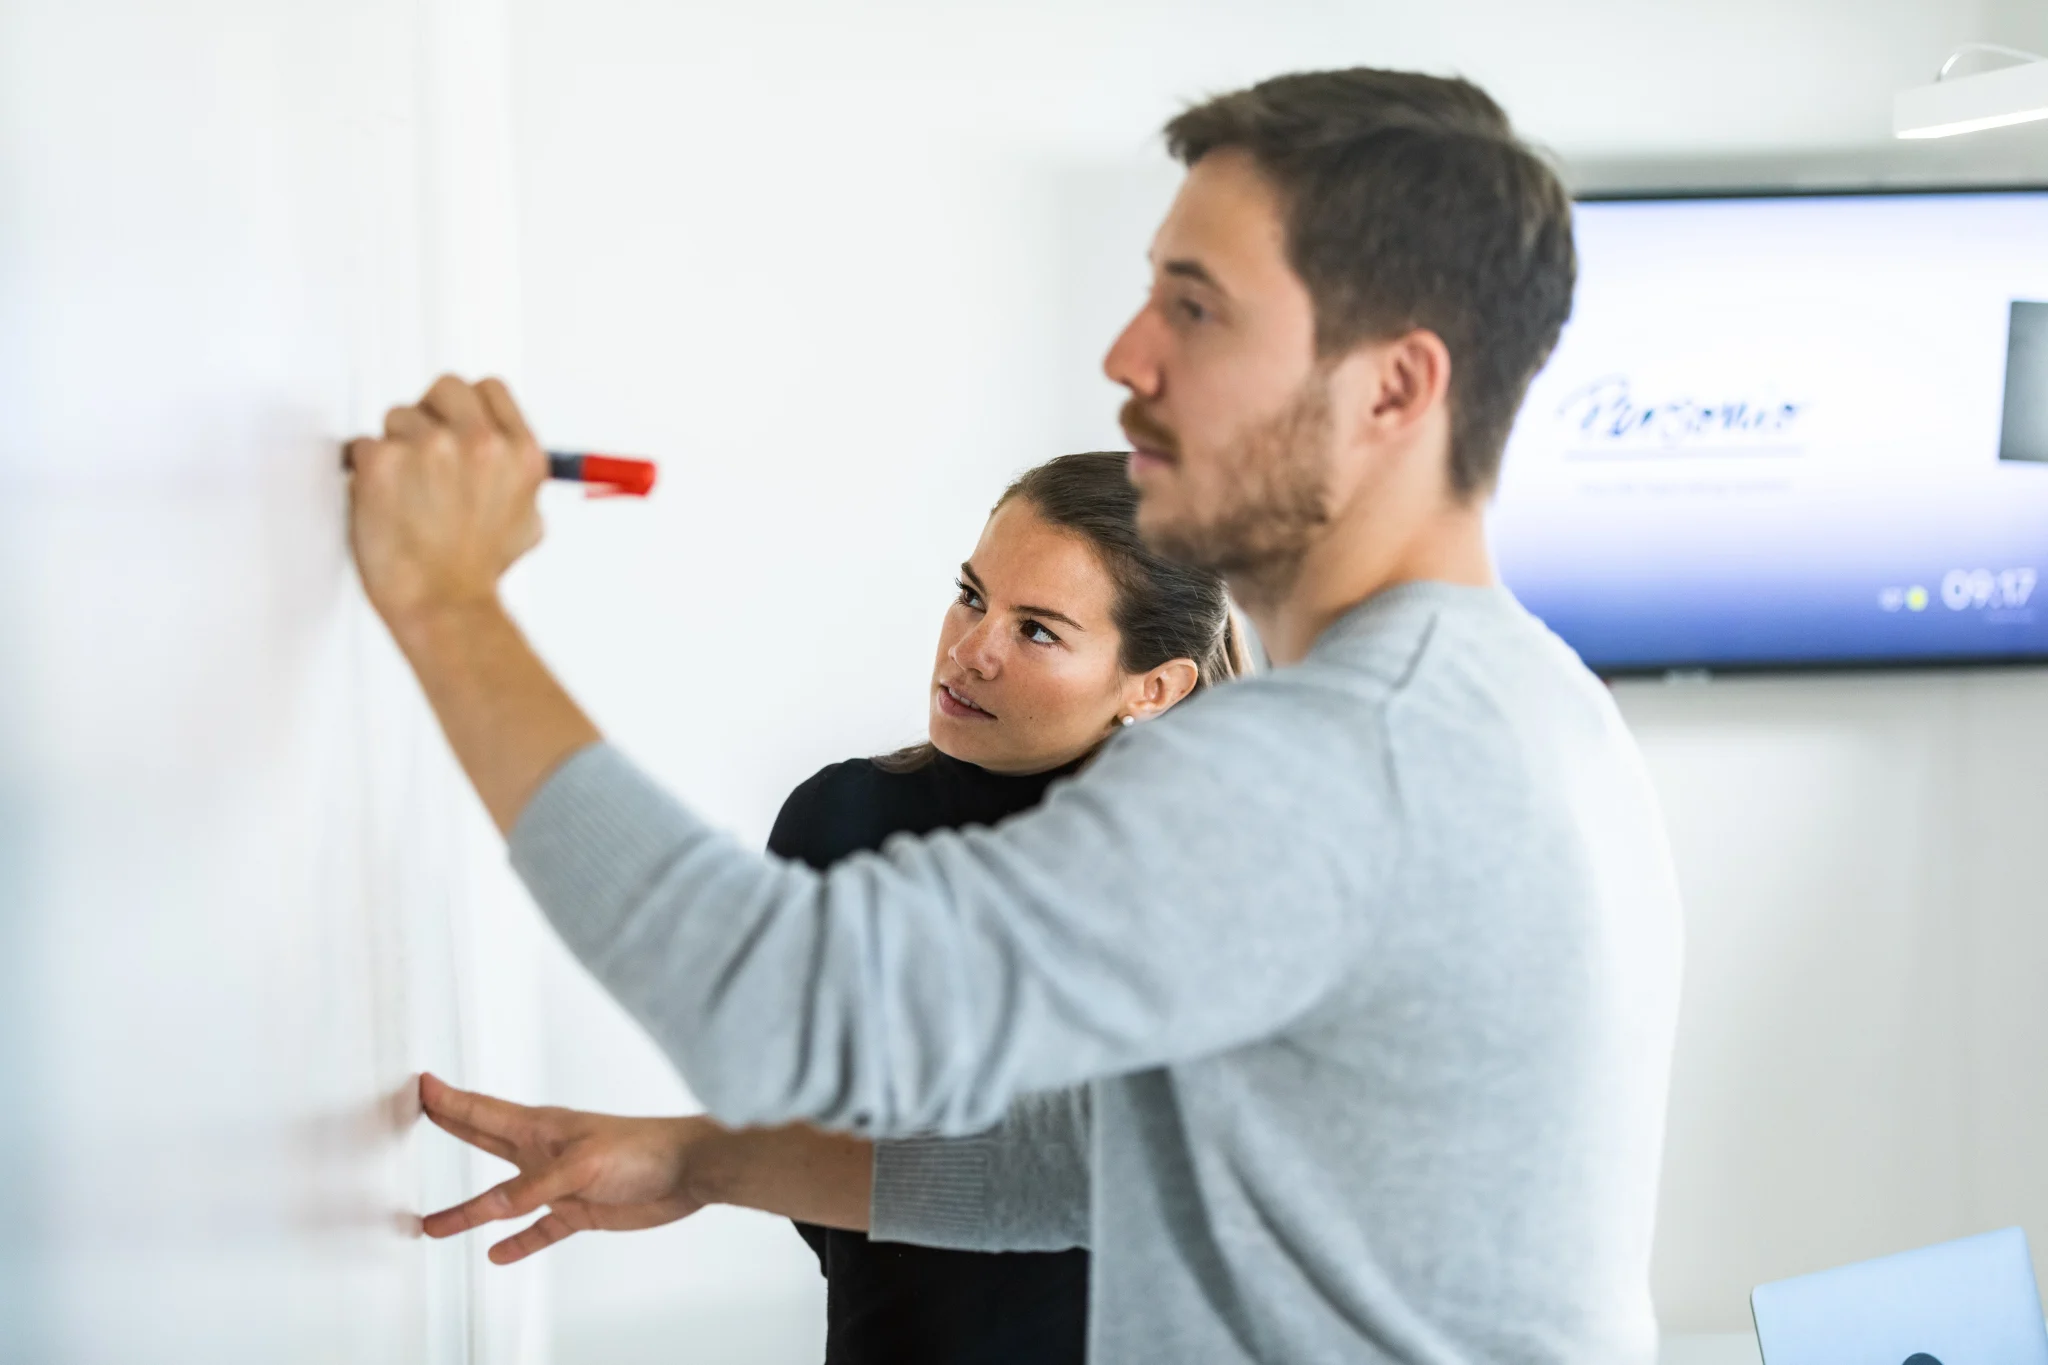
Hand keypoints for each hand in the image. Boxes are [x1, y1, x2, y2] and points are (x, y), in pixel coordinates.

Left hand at [345, 376, 546, 630]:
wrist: (443, 605)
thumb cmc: (478, 569)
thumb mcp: (527, 518)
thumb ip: (514, 475)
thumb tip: (503, 449)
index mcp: (520, 452)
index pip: (488, 389)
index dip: (467, 408)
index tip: (454, 428)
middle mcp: (480, 443)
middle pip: (444, 389)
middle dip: (430, 417)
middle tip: (423, 457)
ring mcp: (430, 448)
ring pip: (398, 417)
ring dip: (395, 448)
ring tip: (404, 493)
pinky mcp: (383, 461)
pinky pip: (362, 445)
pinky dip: (364, 472)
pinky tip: (381, 502)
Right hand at [419, 1072, 714, 1263]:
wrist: (690, 1171)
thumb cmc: (644, 1150)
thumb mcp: (584, 1165)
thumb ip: (536, 1186)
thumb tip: (490, 1209)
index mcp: (542, 1128)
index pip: (484, 1112)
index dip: (451, 1101)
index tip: (421, 1086)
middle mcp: (545, 1152)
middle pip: (486, 1142)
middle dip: (453, 1129)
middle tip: (422, 1117)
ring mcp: (560, 1182)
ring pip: (504, 1199)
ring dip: (470, 1211)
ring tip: (432, 1225)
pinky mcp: (580, 1210)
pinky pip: (539, 1230)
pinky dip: (519, 1242)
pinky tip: (498, 1254)